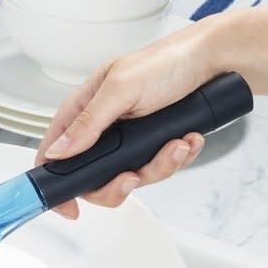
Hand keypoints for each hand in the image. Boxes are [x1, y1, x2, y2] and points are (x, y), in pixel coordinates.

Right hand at [37, 19, 217, 218]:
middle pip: (92, 178)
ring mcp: (127, 140)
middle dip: (117, 185)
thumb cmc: (165, 62)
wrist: (213, 60)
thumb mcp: (121, 89)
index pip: (53, 152)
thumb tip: (58, 151)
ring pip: (129, 177)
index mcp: (82, 110)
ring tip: (175, 145)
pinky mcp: (152, 146)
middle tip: (133, 177)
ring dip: (157, 167)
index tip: (70, 206)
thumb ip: (87, 123)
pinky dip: (175, 160)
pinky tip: (185, 140)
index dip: (55, 182)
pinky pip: (157, 169)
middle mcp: (101, 128)